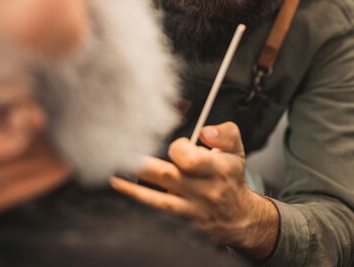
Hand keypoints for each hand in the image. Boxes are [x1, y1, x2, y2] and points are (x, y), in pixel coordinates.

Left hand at [111, 122, 279, 259]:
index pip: (191, 158)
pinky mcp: (184, 222)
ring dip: (133, 186)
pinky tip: (119, 186)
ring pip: (160, 198)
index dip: (179, 148)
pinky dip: (138, 198)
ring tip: (113, 174)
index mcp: (218, 169)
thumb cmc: (230, 178)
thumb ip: (225, 132)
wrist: (239, 218)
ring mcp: (193, 209)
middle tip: (121, 155)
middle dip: (143, 166)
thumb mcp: (236, 151)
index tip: (178, 146)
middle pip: (169, 176)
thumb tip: (204, 131)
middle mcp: (205, 190)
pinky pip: (158, 210)